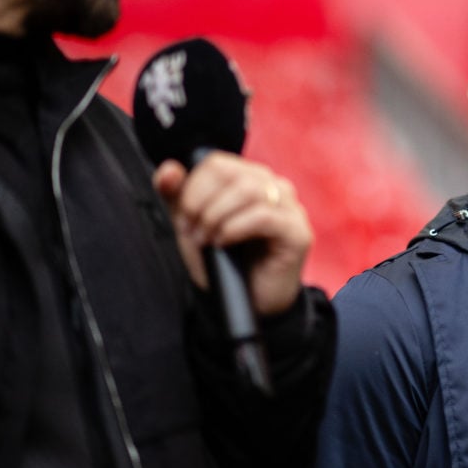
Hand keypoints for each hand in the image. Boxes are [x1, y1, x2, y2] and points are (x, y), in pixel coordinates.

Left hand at [153, 151, 311, 315]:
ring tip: (209, 239)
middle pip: (231, 173)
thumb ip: (178, 197)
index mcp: (251, 180)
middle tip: (194, 232)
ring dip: (217, 217)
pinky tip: (225, 243)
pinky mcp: (298, 232)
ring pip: (248, 190)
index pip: (217, 163)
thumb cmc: (227, 263)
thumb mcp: (194, 227)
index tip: (185, 221)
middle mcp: (274, 188)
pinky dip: (235, 228)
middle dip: (202, 203)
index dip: (193, 189)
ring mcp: (290, 208)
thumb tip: (169, 170)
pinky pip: (264, 216)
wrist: (251, 304)